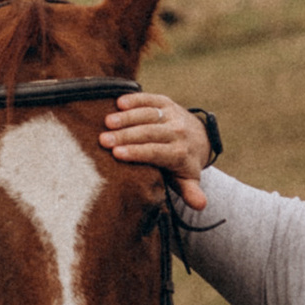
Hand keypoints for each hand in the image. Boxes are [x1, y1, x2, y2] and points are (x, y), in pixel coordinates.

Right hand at [102, 92, 210, 210]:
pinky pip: (150, 99)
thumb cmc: (183, 164)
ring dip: (127, 117)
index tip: (116, 153)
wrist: (199, 138)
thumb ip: (191, 192)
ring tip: (107, 122)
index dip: (136, 152)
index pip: (156, 152)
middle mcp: (178, 131)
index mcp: (180, 153)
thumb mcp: (188, 180)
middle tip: (104, 139)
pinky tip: (119, 102)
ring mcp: (172, 115)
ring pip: (148, 114)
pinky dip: (136, 99)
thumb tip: (200, 205)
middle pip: (149, 132)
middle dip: (126, 136)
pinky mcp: (166, 102)